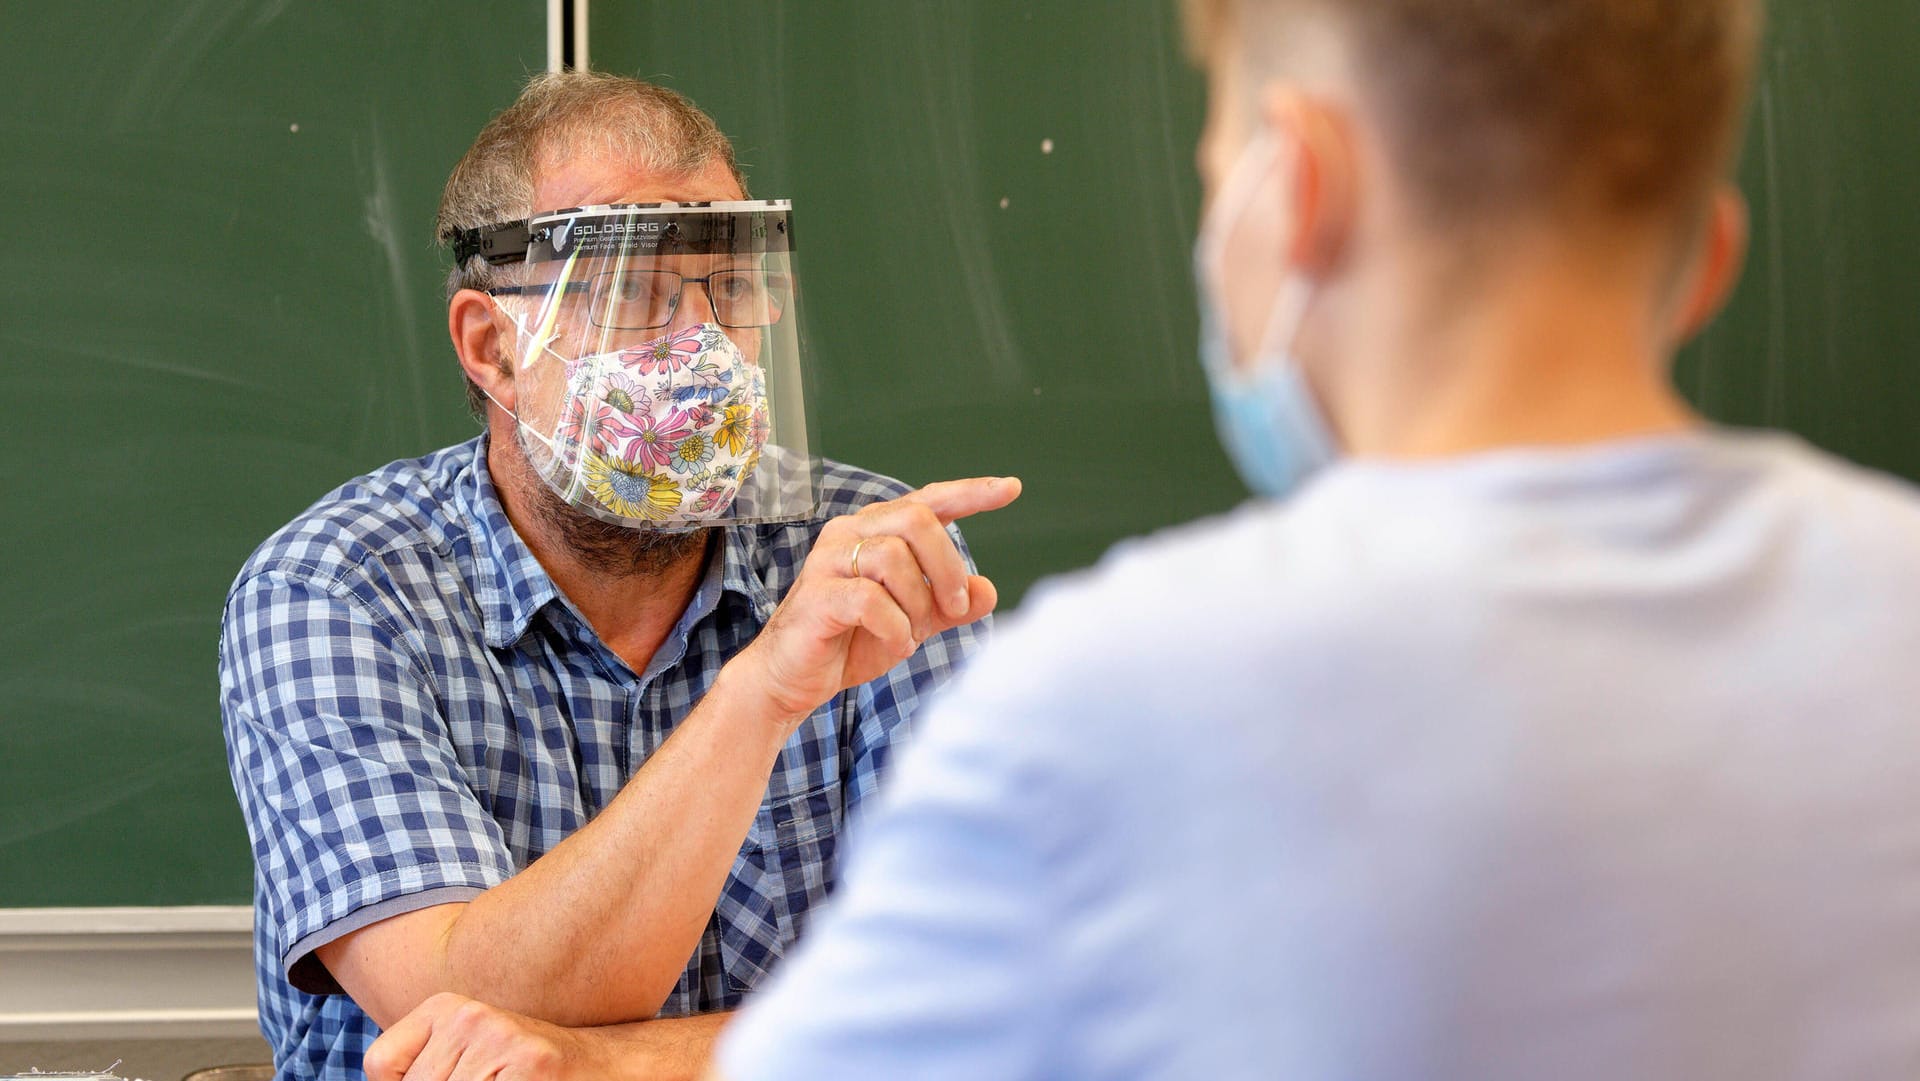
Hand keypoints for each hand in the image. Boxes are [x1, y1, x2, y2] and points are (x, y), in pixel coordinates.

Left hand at [365, 992, 605, 1080]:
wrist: (600, 1064)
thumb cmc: (521, 1072)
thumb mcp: (465, 1060)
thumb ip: (424, 1071)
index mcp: (445, 1008)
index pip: (381, 1065)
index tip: (445, 1079)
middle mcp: (469, 1015)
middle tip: (489, 1079)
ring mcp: (500, 1039)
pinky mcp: (528, 1063)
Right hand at [731, 476, 1020, 726]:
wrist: (792, 680)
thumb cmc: (851, 641)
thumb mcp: (914, 623)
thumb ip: (949, 607)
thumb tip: (988, 590)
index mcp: (876, 531)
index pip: (929, 500)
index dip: (971, 493)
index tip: (1012, 488)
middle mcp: (850, 533)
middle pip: (916, 519)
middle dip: (947, 566)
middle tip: (954, 607)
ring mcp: (829, 561)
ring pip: (894, 559)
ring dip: (918, 605)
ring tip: (913, 635)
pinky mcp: (817, 594)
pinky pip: (871, 599)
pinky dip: (895, 627)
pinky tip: (896, 644)